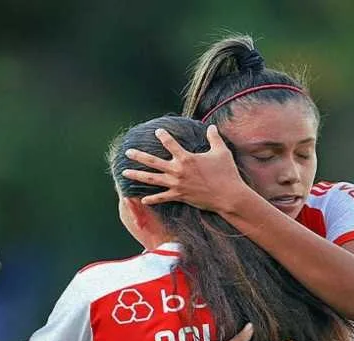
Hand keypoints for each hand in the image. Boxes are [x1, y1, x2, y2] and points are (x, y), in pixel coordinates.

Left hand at [121, 125, 250, 211]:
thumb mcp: (221, 152)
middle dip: (138, 156)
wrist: (228, 196)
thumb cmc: (226, 173)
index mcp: (187, 158)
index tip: (157, 131)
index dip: (163, 136)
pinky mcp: (179, 196)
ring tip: (124, 173)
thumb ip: (214, 138)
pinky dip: (152, 199)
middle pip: (153, 162)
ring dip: (137, 176)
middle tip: (127, 152)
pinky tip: (142, 200)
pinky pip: (162, 197)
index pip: (171, 143)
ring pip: (152, 179)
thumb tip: (211, 126)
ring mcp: (177, 184)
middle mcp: (178, 170)